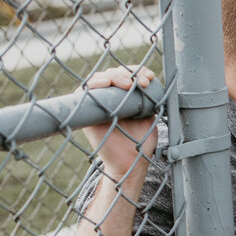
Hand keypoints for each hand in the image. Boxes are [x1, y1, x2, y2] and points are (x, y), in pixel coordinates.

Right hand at [79, 66, 158, 181]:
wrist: (132, 163)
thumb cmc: (141, 143)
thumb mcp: (148, 115)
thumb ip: (147, 98)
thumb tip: (151, 78)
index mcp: (122, 98)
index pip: (125, 75)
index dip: (136, 71)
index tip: (151, 77)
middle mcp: (107, 99)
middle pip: (112, 74)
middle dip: (129, 74)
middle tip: (143, 83)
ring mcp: (96, 104)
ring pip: (99, 79)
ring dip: (115, 76)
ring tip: (129, 84)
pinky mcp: (86, 112)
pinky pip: (84, 91)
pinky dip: (95, 83)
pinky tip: (108, 83)